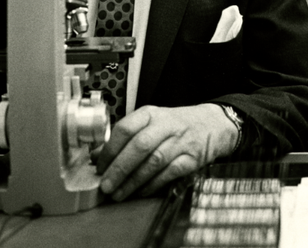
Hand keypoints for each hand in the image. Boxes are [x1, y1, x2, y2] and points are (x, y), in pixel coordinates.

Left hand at [92, 103, 237, 201]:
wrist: (210, 124)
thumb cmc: (173, 125)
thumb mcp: (149, 123)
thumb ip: (124, 138)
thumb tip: (97, 156)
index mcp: (150, 114)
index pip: (126, 128)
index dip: (110, 149)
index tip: (99, 166)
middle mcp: (165, 125)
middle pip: (140, 146)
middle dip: (120, 168)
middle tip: (106, 185)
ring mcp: (180, 142)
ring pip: (154, 161)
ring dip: (134, 181)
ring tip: (119, 193)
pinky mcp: (191, 159)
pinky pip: (169, 174)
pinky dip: (153, 184)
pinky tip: (141, 192)